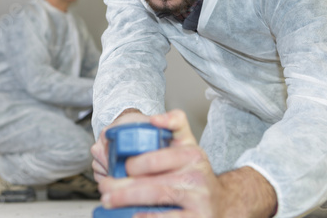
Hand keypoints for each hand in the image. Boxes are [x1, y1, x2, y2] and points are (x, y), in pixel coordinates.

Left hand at [98, 109, 276, 217]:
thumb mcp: (188, 145)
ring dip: (127, 199)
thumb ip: (174, 124)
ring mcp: (198, 198)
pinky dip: (146, 217)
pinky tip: (131, 216)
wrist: (221, 202)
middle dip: (123, 184)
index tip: (121, 165)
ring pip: (157, 196)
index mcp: (192, 153)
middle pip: (154, 179)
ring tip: (109, 199)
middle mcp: (197, 174)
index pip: (159, 155)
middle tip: (105, 186)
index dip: (137, 162)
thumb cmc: (194, 173)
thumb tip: (154, 119)